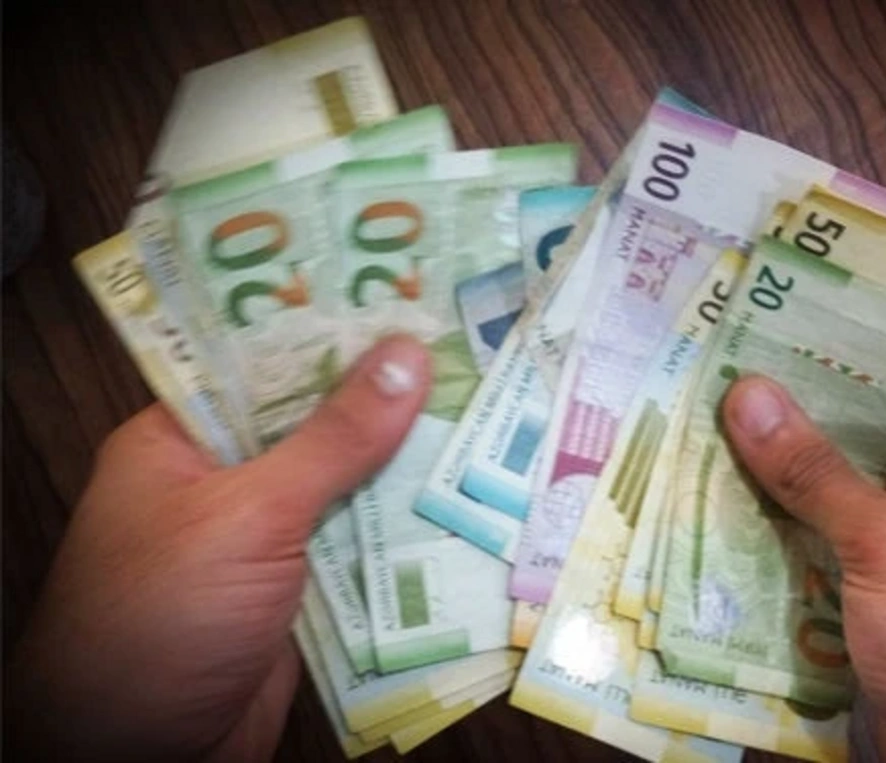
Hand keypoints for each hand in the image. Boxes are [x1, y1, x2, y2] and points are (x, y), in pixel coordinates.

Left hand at [8, 336, 429, 762]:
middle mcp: (223, 482)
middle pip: (315, 425)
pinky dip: (407, 532)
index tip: (410, 297)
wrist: (138, 756)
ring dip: (407, 467)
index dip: (333, 331)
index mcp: (182, 441)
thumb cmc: (160, 618)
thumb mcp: (248, 512)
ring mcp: (264, 541)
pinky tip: (468, 501)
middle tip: (470, 352)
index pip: (263, 363)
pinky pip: (361, 548)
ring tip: (490, 415)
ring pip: (347, 487)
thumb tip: (407, 356)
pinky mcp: (300, 594)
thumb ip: (332, 438)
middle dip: (387, 400)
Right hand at [722, 377, 885, 761]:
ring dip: (787, 472)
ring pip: (847, 486)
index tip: (776, 323)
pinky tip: (727, 497)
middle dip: (802, 414)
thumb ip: (815, 471)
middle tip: (723, 371)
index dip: (848, 352)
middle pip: (875, 433)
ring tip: (709, 424)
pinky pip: (836, 534)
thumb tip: (747, 395)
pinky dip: (790, 523)